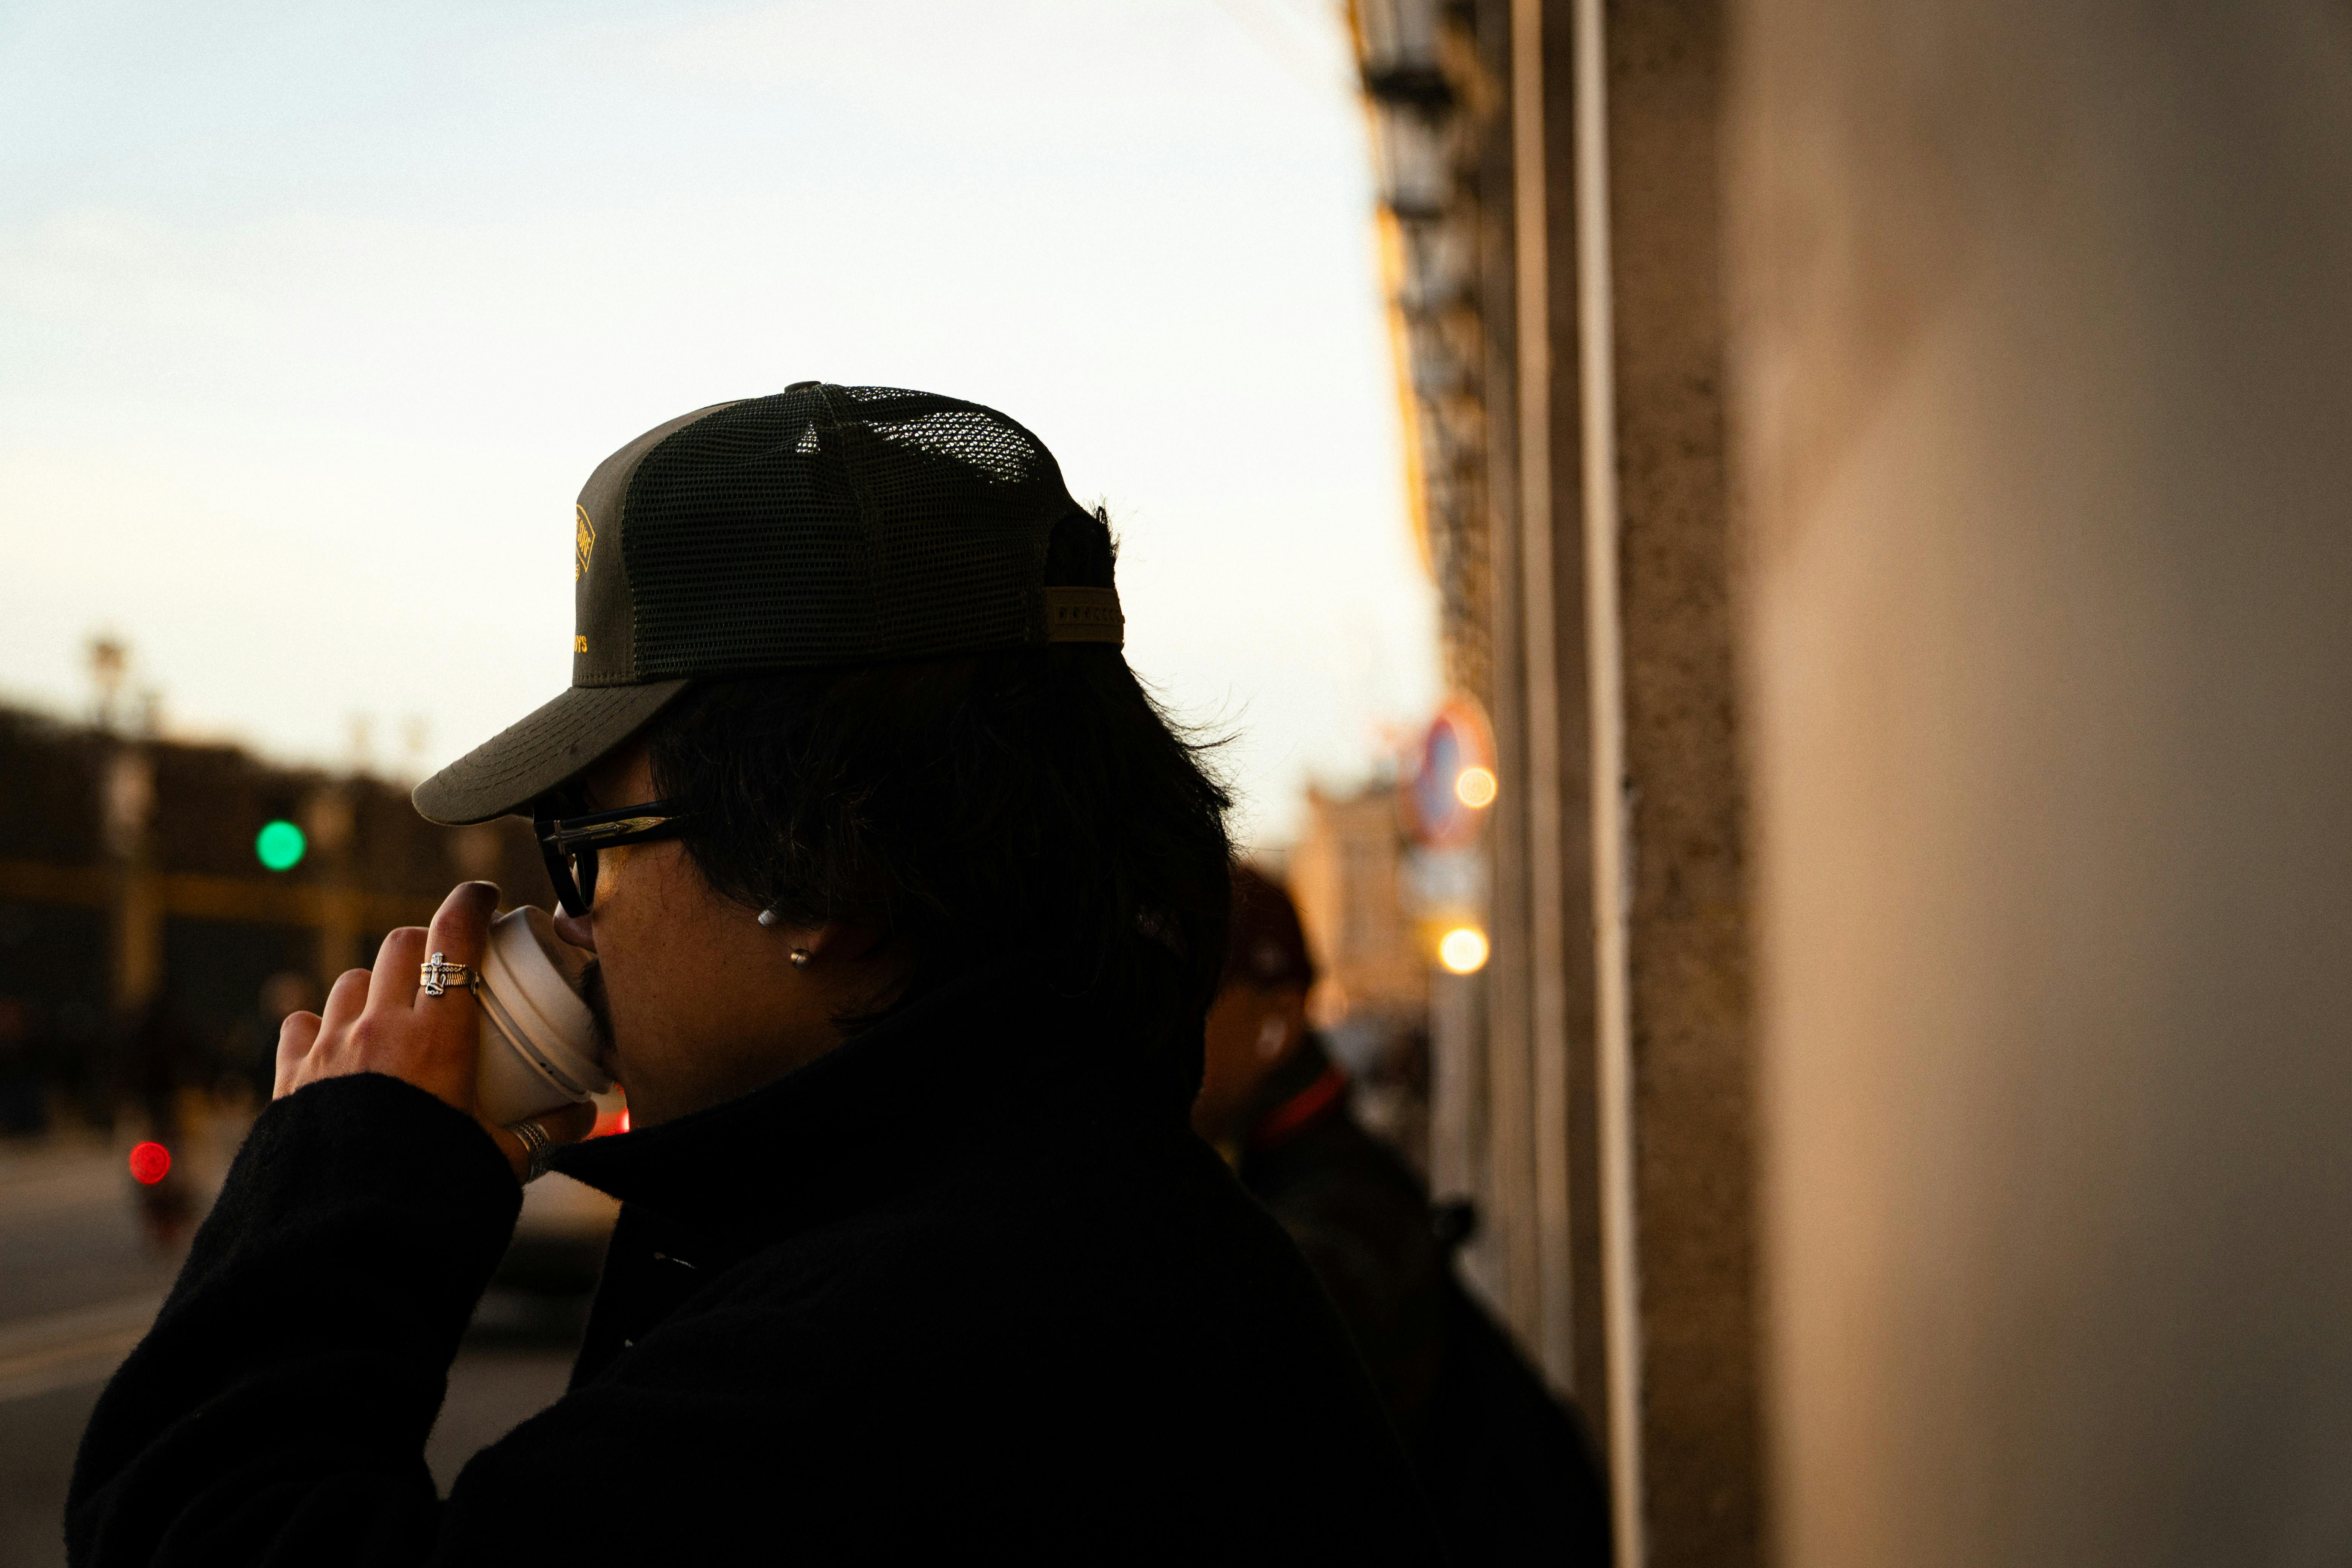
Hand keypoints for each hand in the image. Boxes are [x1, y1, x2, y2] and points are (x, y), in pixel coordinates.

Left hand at [275, 882, 595, 1181]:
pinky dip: (319, 1025)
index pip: (453, 937)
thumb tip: (584, 1114)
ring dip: (375, 984)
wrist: (344, 1234)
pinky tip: (335, 1043)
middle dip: (426, 941)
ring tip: (395, 1010)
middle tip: (447, 963)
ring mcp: (330, 1050)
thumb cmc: (429, 1192)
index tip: (484, 897)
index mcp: (437, 1037)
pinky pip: (299, 1026)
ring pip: (350, 981)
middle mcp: (378, 1029)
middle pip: (399, 944)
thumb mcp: (500, 1160)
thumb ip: (544, 1130)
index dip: (470, 903)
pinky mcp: (291, 1079)